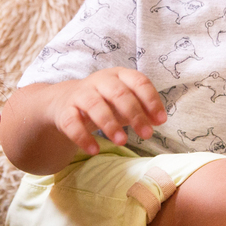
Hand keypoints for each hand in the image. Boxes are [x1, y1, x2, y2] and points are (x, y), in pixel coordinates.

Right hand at [49, 68, 166, 154]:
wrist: (66, 102)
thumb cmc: (104, 102)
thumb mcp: (125, 103)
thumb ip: (143, 109)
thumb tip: (158, 120)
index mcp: (119, 75)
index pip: (139, 81)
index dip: (151, 100)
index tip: (161, 120)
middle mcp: (100, 81)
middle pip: (119, 93)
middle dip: (135, 114)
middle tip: (147, 135)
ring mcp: (81, 94)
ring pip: (95, 105)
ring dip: (110, 124)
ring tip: (123, 141)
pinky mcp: (65, 110)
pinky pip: (72, 123)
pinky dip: (83, 137)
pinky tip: (94, 150)